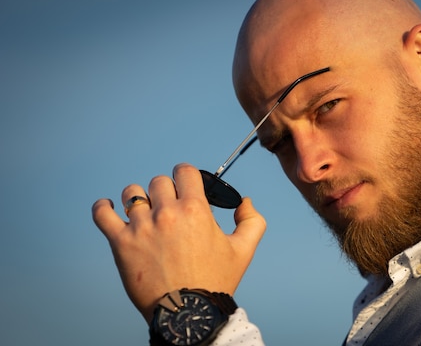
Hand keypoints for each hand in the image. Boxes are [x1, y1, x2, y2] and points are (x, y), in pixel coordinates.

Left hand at [92, 163, 265, 322]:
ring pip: (133, 193)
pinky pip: (102, 214)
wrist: (188, 313)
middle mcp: (167, 213)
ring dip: (139, 199)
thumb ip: (252, 221)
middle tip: (169, 209)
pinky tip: (109, 207)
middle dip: (166, 192)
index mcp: (196, 210)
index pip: (184, 171)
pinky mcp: (121, 243)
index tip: (185, 187)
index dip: (185, 176)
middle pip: (159, 182)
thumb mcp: (244, 250)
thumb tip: (244, 202)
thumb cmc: (215, 281)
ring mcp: (142, 227)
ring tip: (144, 212)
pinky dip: (103, 207)